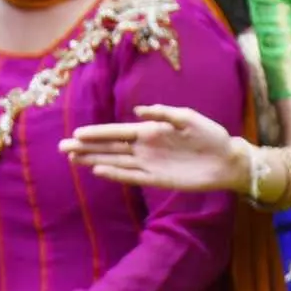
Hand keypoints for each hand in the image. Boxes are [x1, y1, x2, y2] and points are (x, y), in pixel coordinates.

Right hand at [65, 103, 252, 196]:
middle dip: (86, 148)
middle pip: (110, 148)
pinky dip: (116, 174)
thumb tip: (138, 111)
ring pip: (116, 162)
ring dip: (95, 161)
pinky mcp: (159, 179)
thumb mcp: (188, 118)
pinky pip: (133, 177)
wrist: (227, 159)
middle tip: (63, 149)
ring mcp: (150, 164)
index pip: (117, 132)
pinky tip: (99, 171)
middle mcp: (146, 148)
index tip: (75, 134)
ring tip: (73, 160)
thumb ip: (163, 113)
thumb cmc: (210, 135)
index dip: (97, 133)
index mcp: (150, 130)